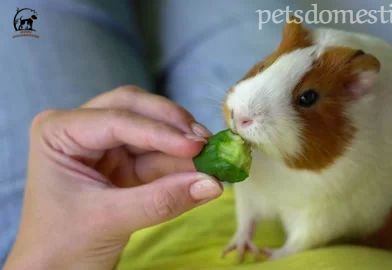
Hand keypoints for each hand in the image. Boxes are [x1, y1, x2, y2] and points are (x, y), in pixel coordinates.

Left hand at [4, 86, 223, 269]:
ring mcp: (104, 145)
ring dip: (182, 144)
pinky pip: (158, 154)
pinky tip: (202, 170)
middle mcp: (81, 128)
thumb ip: (161, 201)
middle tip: (206, 141)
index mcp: (58, 131)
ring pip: (151, 128)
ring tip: (213, 158)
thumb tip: (212, 184)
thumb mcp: (109, 220)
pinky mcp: (124, 163)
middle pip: (135, 109)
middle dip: (172, 125)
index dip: (160, 132)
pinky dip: (181, 161)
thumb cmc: (63, 246)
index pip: (116, 120)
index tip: (197, 145)